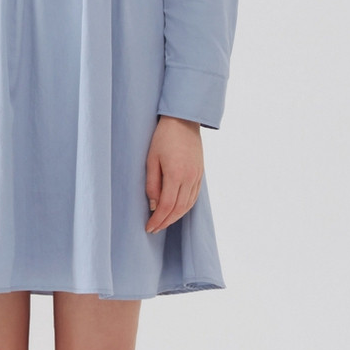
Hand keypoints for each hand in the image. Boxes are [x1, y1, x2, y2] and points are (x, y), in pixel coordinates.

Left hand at [145, 116, 202, 232]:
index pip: (167, 206)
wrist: (183, 120)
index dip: (158, 219)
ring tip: (164, 222)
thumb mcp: (151, 159)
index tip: (149, 227)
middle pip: (179, 209)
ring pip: (188, 205)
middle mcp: (189, 178)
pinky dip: (186, 207)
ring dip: (176, 217)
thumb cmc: (163, 137)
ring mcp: (197, 176)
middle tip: (154, 229)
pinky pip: (194, 197)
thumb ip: (152, 183)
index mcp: (176, 174)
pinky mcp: (200, 173)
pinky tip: (177, 210)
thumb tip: (154, 205)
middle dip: (166, 222)